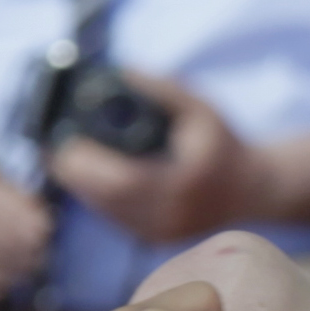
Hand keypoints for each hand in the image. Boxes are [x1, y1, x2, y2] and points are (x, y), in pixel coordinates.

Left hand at [47, 74, 271, 246]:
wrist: (256, 189)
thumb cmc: (224, 144)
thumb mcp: (201, 108)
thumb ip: (163, 88)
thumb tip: (120, 71)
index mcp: (183, 184)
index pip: (117, 182)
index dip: (81, 164)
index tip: (60, 140)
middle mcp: (172, 215)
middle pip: (104, 199)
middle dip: (72, 173)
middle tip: (53, 148)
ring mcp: (164, 232)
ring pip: (105, 212)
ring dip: (80, 186)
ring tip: (66, 159)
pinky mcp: (156, 239)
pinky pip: (115, 219)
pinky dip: (97, 198)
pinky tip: (89, 178)